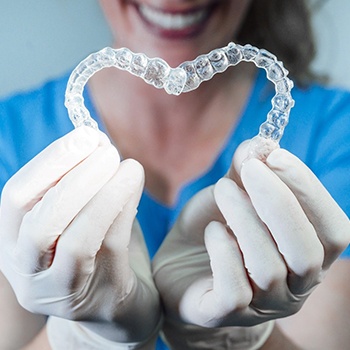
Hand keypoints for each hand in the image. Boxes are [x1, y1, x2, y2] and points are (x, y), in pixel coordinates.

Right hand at [0, 127, 160, 344]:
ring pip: (75, 239)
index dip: (50, 163)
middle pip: (39, 221)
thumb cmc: (97, 252)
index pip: (16, 199)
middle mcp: (28, 271)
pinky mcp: (98, 297)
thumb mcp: (79, 217)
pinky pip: (110, 248)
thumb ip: (82, 186)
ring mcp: (61, 290)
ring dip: (103, 193)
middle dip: (75, 177)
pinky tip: (135, 184)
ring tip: (128, 164)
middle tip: (106, 149)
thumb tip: (98, 142)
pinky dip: (123, 209)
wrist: (116, 306)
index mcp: (15, 244)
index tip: (86, 136)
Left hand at [152, 140, 349, 347]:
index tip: (275, 155)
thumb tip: (259, 143)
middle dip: (279, 202)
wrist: (178, 266)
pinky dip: (224, 252)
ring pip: (269, 268)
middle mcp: (294, 286)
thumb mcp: (232, 194)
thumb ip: (247, 171)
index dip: (308, 190)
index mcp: (307, 254)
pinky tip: (213, 231)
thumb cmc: (214, 228)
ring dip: (244, 219)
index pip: (333, 229)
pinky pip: (235, 291)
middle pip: (307, 252)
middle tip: (248, 169)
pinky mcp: (226, 314)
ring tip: (222, 191)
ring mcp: (262, 306)